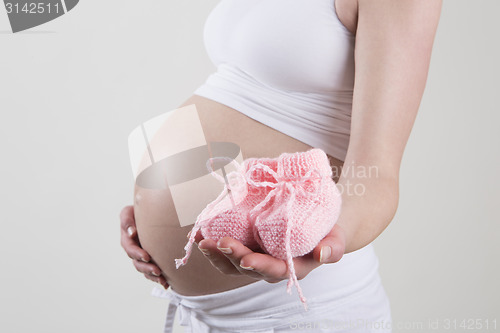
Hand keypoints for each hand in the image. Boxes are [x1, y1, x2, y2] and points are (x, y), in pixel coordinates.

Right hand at [120, 205, 168, 288]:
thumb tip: (131, 232)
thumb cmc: (136, 211)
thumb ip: (127, 221)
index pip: (131, 249)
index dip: (137, 254)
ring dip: (153, 276)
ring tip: (163, 280)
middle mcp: (134, 251)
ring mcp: (142, 256)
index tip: (146, 256)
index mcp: (127, 240)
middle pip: (138, 263)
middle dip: (147, 268)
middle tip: (157, 271)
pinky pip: (153, 271)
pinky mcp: (151, 259)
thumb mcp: (128, 212)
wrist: (148, 213)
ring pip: (146, 270)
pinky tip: (167, 284)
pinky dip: (159, 278)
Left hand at [194, 224, 345, 282]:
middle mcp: (270, 265)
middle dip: (231, 256)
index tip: (247, 259)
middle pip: (247, 267)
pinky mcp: (245, 245)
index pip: (274, 271)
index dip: (260, 267)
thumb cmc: (326, 231)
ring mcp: (255, 256)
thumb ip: (333, 248)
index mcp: (292, 267)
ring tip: (202, 240)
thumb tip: (323, 254)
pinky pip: (225, 250)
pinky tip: (197, 234)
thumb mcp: (336, 238)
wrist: (316, 222)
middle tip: (219, 242)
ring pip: (231, 263)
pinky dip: (211, 243)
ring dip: (215, 254)